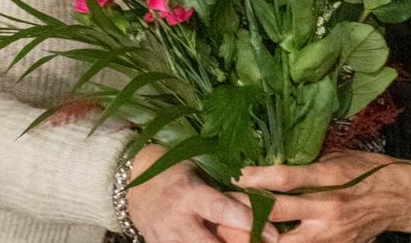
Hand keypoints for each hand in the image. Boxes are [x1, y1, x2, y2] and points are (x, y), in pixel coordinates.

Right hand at [127, 144, 278, 242]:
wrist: (136, 187)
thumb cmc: (176, 174)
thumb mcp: (200, 174)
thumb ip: (225, 193)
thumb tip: (264, 206)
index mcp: (188, 194)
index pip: (221, 210)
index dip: (248, 222)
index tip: (274, 234)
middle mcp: (176, 221)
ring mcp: (166, 241)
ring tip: (249, 242)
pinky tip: (223, 241)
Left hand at [235, 150, 410, 242]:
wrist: (400, 198)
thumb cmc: (368, 171)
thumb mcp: (338, 158)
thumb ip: (308, 165)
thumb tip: (274, 164)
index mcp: (330, 177)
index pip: (286, 179)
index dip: (257, 178)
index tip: (236, 174)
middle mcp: (327, 207)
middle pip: (277, 214)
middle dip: (245, 212)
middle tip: (221, 208)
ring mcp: (330, 234)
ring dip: (256, 239)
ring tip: (231, 233)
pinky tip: (262, 242)